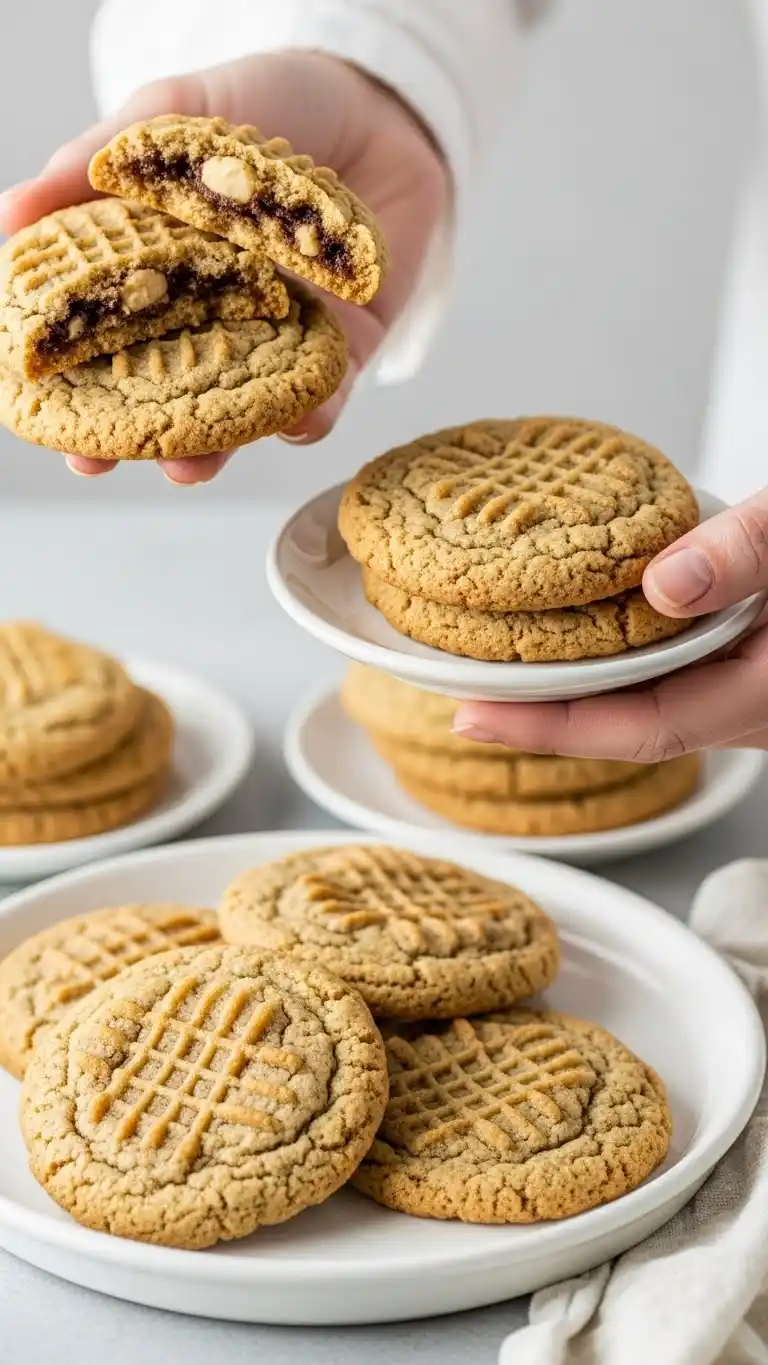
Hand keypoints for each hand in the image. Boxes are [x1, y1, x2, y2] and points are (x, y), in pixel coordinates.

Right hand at [0, 53, 445, 483]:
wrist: (372, 101)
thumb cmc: (262, 107)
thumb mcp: (168, 117)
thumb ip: (94, 164)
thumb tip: (10, 213)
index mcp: (155, 276)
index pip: (100, 343)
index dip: (70, 383)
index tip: (40, 417)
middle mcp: (210, 322)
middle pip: (161, 397)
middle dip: (128, 435)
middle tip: (96, 459)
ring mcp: (275, 342)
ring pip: (237, 414)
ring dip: (212, 447)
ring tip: (188, 465)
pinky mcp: (342, 350)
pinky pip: (323, 396)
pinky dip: (311, 414)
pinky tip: (296, 419)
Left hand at [453, 490, 767, 758]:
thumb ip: (746, 554)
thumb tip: (664, 584)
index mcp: (760, 692)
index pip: (644, 729)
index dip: (552, 728)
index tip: (474, 716)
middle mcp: (745, 705)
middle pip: (624, 722)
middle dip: (540, 712)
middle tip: (456, 694)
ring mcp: (737, 686)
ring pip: (638, 698)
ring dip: (569, 683)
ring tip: (489, 662)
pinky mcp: (731, 659)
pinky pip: (657, 667)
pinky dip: (605, 652)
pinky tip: (565, 624)